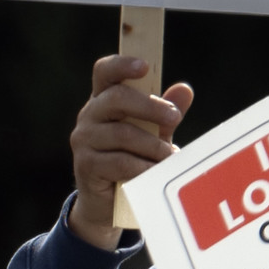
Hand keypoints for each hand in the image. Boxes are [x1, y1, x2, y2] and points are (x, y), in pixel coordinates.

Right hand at [69, 56, 192, 251]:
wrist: (108, 202)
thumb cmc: (133, 159)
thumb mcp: (152, 135)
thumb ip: (165, 114)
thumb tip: (184, 89)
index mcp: (104, 102)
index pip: (105, 73)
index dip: (121, 65)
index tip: (144, 66)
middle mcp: (89, 116)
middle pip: (116, 98)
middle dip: (150, 106)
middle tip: (175, 118)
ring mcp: (84, 140)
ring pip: (123, 133)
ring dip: (154, 145)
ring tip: (171, 157)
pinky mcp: (86, 165)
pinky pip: (120, 162)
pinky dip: (144, 167)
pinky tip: (156, 173)